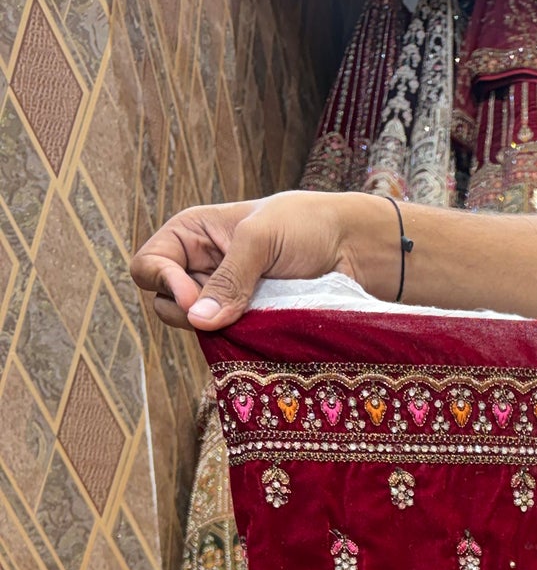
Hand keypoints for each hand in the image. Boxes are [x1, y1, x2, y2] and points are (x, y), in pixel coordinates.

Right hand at [130, 191, 385, 330]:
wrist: (354, 249)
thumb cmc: (306, 226)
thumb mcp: (260, 239)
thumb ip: (229, 278)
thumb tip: (197, 319)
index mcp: (192, 234)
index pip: (148, 265)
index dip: (164, 283)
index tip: (194, 296)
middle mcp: (201, 268)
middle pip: (165, 303)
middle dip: (186, 311)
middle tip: (225, 310)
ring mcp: (224, 300)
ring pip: (195, 329)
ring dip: (217, 327)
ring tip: (253, 313)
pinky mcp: (247, 325)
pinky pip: (226, 343)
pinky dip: (237, 342)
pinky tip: (260, 331)